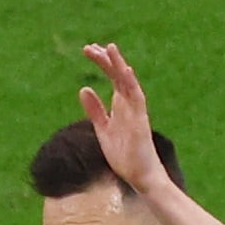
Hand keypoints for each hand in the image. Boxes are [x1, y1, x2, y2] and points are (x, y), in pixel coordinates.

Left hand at [79, 42, 167, 195]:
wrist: (140, 176)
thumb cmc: (125, 155)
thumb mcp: (103, 129)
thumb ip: (95, 110)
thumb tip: (83, 89)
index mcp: (120, 105)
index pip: (111, 77)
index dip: (102, 62)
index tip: (89, 49)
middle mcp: (129, 103)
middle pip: (117, 75)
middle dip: (105, 60)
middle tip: (89, 47)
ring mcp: (136, 110)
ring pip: (128, 82)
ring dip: (119, 65)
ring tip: (109, 48)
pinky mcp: (141, 120)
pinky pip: (137, 98)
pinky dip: (131, 84)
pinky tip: (125, 70)